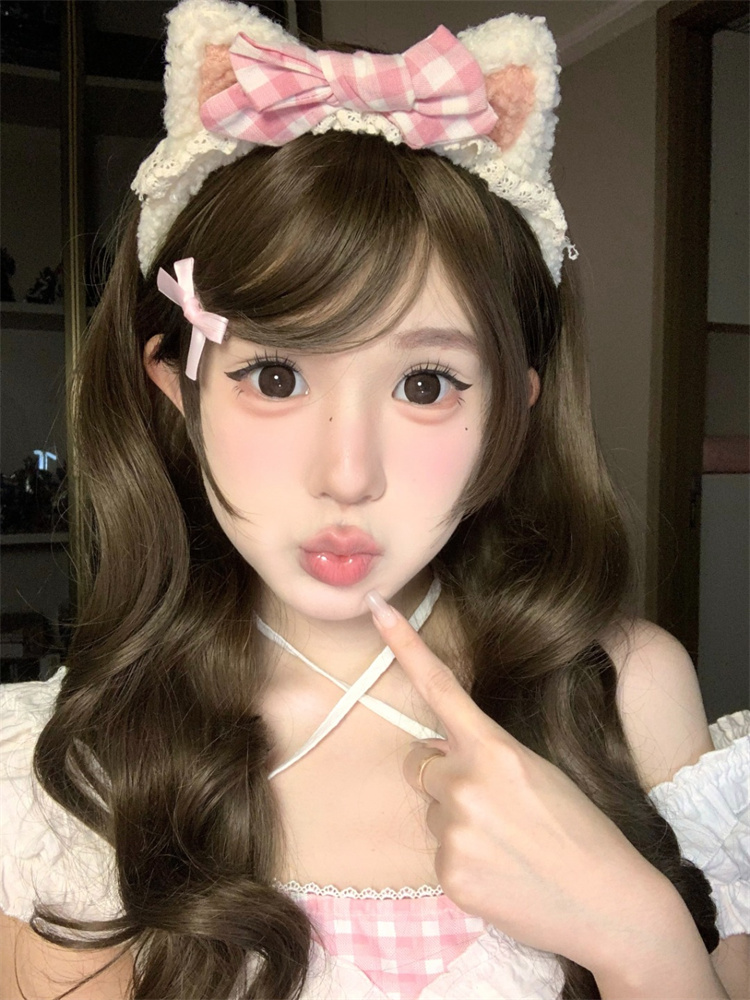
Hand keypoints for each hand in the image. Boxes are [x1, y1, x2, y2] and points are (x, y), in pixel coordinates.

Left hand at [366, 591, 680, 975]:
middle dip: (442, 773)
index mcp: (495, 748)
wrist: (612, 905)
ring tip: (507, 843)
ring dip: (456, 819)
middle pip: (420, 761)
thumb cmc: (584, 832)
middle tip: (492, 802)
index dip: (403, 644)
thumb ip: (486, 755)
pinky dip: (462, 859)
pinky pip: (437, 852)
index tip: (374, 607)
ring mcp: (454, 830)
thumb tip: (442, 758)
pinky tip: (500, 872)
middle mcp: (466, 783)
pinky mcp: (449, 874)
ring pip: (430, 810)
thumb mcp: (540, 772)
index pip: (440, 687)